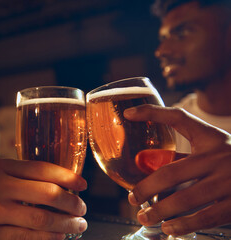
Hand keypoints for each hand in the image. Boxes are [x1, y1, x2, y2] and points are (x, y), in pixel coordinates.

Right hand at [0, 158, 87, 239]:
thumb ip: (21, 173)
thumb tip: (61, 184)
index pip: (43, 169)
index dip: (69, 177)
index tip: (84, 186)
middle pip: (46, 194)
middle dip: (72, 204)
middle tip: (83, 210)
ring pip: (39, 220)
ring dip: (65, 225)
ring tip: (78, 226)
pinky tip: (58, 238)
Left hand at [123, 105, 230, 235]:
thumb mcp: (212, 148)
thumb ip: (183, 154)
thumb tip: (146, 162)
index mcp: (210, 138)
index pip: (179, 118)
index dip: (153, 113)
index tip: (128, 114)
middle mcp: (218, 157)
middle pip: (171, 173)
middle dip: (146, 188)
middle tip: (132, 198)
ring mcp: (229, 181)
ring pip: (187, 199)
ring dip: (161, 211)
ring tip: (144, 217)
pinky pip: (207, 216)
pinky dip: (185, 224)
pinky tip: (170, 229)